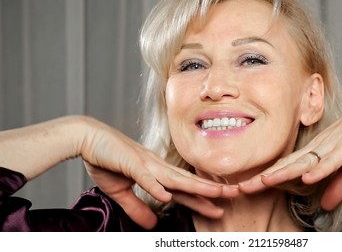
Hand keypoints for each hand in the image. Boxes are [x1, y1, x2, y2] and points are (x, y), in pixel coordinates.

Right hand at [78, 117, 238, 228]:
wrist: (87, 138)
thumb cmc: (105, 160)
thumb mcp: (120, 191)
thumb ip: (137, 207)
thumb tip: (152, 224)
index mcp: (155, 173)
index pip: (183, 190)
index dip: (201, 199)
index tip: (219, 207)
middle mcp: (156, 167)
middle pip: (187, 183)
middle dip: (210, 190)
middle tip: (234, 195)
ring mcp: (145, 164)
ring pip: (175, 178)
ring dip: (196, 187)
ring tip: (216, 194)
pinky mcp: (130, 163)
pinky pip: (145, 177)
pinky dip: (156, 187)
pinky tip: (168, 197)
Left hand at [239, 94, 341, 209]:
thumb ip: (336, 185)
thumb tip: (325, 206)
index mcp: (314, 153)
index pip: (284, 168)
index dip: (264, 179)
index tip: (245, 187)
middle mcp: (316, 149)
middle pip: (285, 166)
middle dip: (262, 178)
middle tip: (239, 188)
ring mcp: (330, 147)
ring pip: (302, 162)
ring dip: (283, 172)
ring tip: (263, 181)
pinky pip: (331, 160)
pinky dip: (319, 169)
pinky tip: (306, 178)